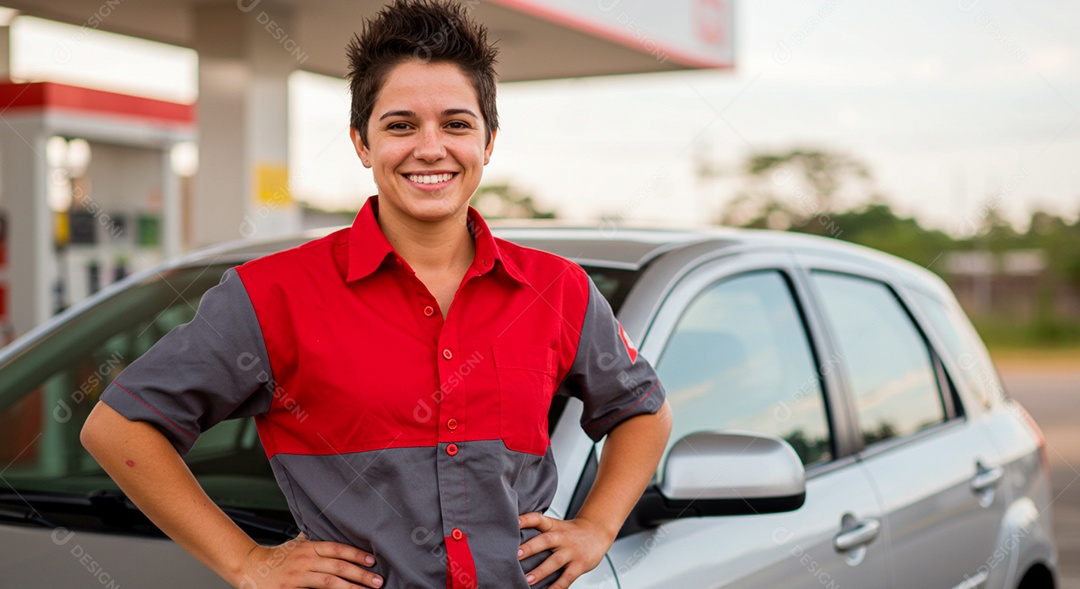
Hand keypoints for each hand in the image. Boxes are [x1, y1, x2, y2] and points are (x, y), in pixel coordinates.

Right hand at [236, 532, 382, 588]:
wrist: (250, 568)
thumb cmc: (278, 557)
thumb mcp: (297, 543)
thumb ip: (314, 537)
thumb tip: (332, 526)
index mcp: (309, 547)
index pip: (337, 549)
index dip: (356, 554)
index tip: (373, 561)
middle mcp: (305, 560)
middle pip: (338, 567)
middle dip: (360, 575)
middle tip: (378, 581)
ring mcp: (298, 577)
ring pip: (329, 583)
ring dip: (350, 588)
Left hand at [517, 513, 614, 587]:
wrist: (598, 532)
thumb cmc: (571, 532)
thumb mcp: (556, 526)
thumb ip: (539, 531)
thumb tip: (514, 541)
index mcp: (554, 526)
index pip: (539, 519)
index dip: (526, 519)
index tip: (514, 521)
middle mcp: (562, 537)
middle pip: (546, 540)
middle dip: (531, 547)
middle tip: (516, 555)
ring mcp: (571, 551)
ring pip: (555, 561)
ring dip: (541, 571)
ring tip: (527, 580)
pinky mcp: (579, 564)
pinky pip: (567, 577)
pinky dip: (557, 587)